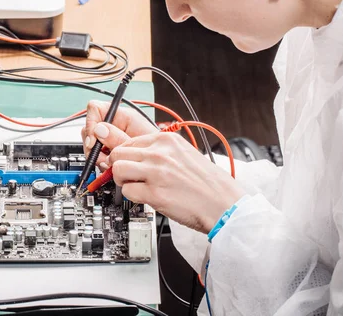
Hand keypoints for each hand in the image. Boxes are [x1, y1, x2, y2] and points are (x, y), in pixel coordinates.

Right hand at [81, 101, 156, 169]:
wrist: (161, 167)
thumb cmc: (157, 153)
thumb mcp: (138, 144)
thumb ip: (118, 138)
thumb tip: (98, 130)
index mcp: (123, 116)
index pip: (95, 108)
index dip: (90, 124)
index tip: (93, 142)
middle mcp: (115, 125)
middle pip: (89, 128)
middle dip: (93, 146)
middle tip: (103, 159)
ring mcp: (111, 138)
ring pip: (91, 143)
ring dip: (97, 157)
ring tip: (110, 165)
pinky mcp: (110, 150)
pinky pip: (97, 154)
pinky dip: (101, 163)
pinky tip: (110, 168)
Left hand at [98, 123, 243, 233]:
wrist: (224, 204)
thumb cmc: (207, 183)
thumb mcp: (184, 154)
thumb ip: (160, 151)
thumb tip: (135, 154)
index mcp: (167, 139)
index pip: (129, 140)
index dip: (125, 155)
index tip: (126, 162)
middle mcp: (160, 153)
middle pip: (118, 154)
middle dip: (120, 167)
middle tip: (129, 177)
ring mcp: (156, 172)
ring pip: (118, 170)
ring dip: (123, 181)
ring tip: (136, 186)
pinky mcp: (154, 193)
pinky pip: (127, 191)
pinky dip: (132, 196)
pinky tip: (146, 198)